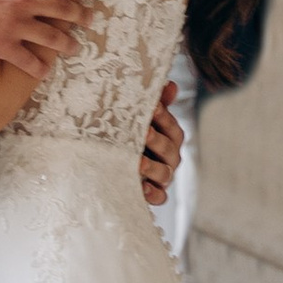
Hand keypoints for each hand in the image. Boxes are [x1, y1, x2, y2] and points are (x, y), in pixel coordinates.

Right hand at [0, 0, 92, 72]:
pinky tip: (44, 70)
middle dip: (80, 14)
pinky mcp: (1, 46)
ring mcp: (14, 25)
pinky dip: (39, 68)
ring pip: (52, 37)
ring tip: (75, 47)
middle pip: (63, 8)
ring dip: (68, 43)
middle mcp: (22, 0)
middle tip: (89, 18)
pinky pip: (28, 61)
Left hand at [139, 90, 184, 208]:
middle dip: (157, 140)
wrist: (110, 166)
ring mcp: (163, 177)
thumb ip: (157, 103)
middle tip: (143, 132)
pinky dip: (153, 193)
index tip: (152, 106)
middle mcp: (169, 157)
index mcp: (169, 137)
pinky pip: (160, 197)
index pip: (172, 127)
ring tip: (138, 162)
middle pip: (170, 150)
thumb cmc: (129, 135)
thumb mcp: (140, 118)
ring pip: (165, 174)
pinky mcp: (154, 194)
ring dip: (152, 167)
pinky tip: (142, 187)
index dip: (164, 117)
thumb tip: (171, 84)